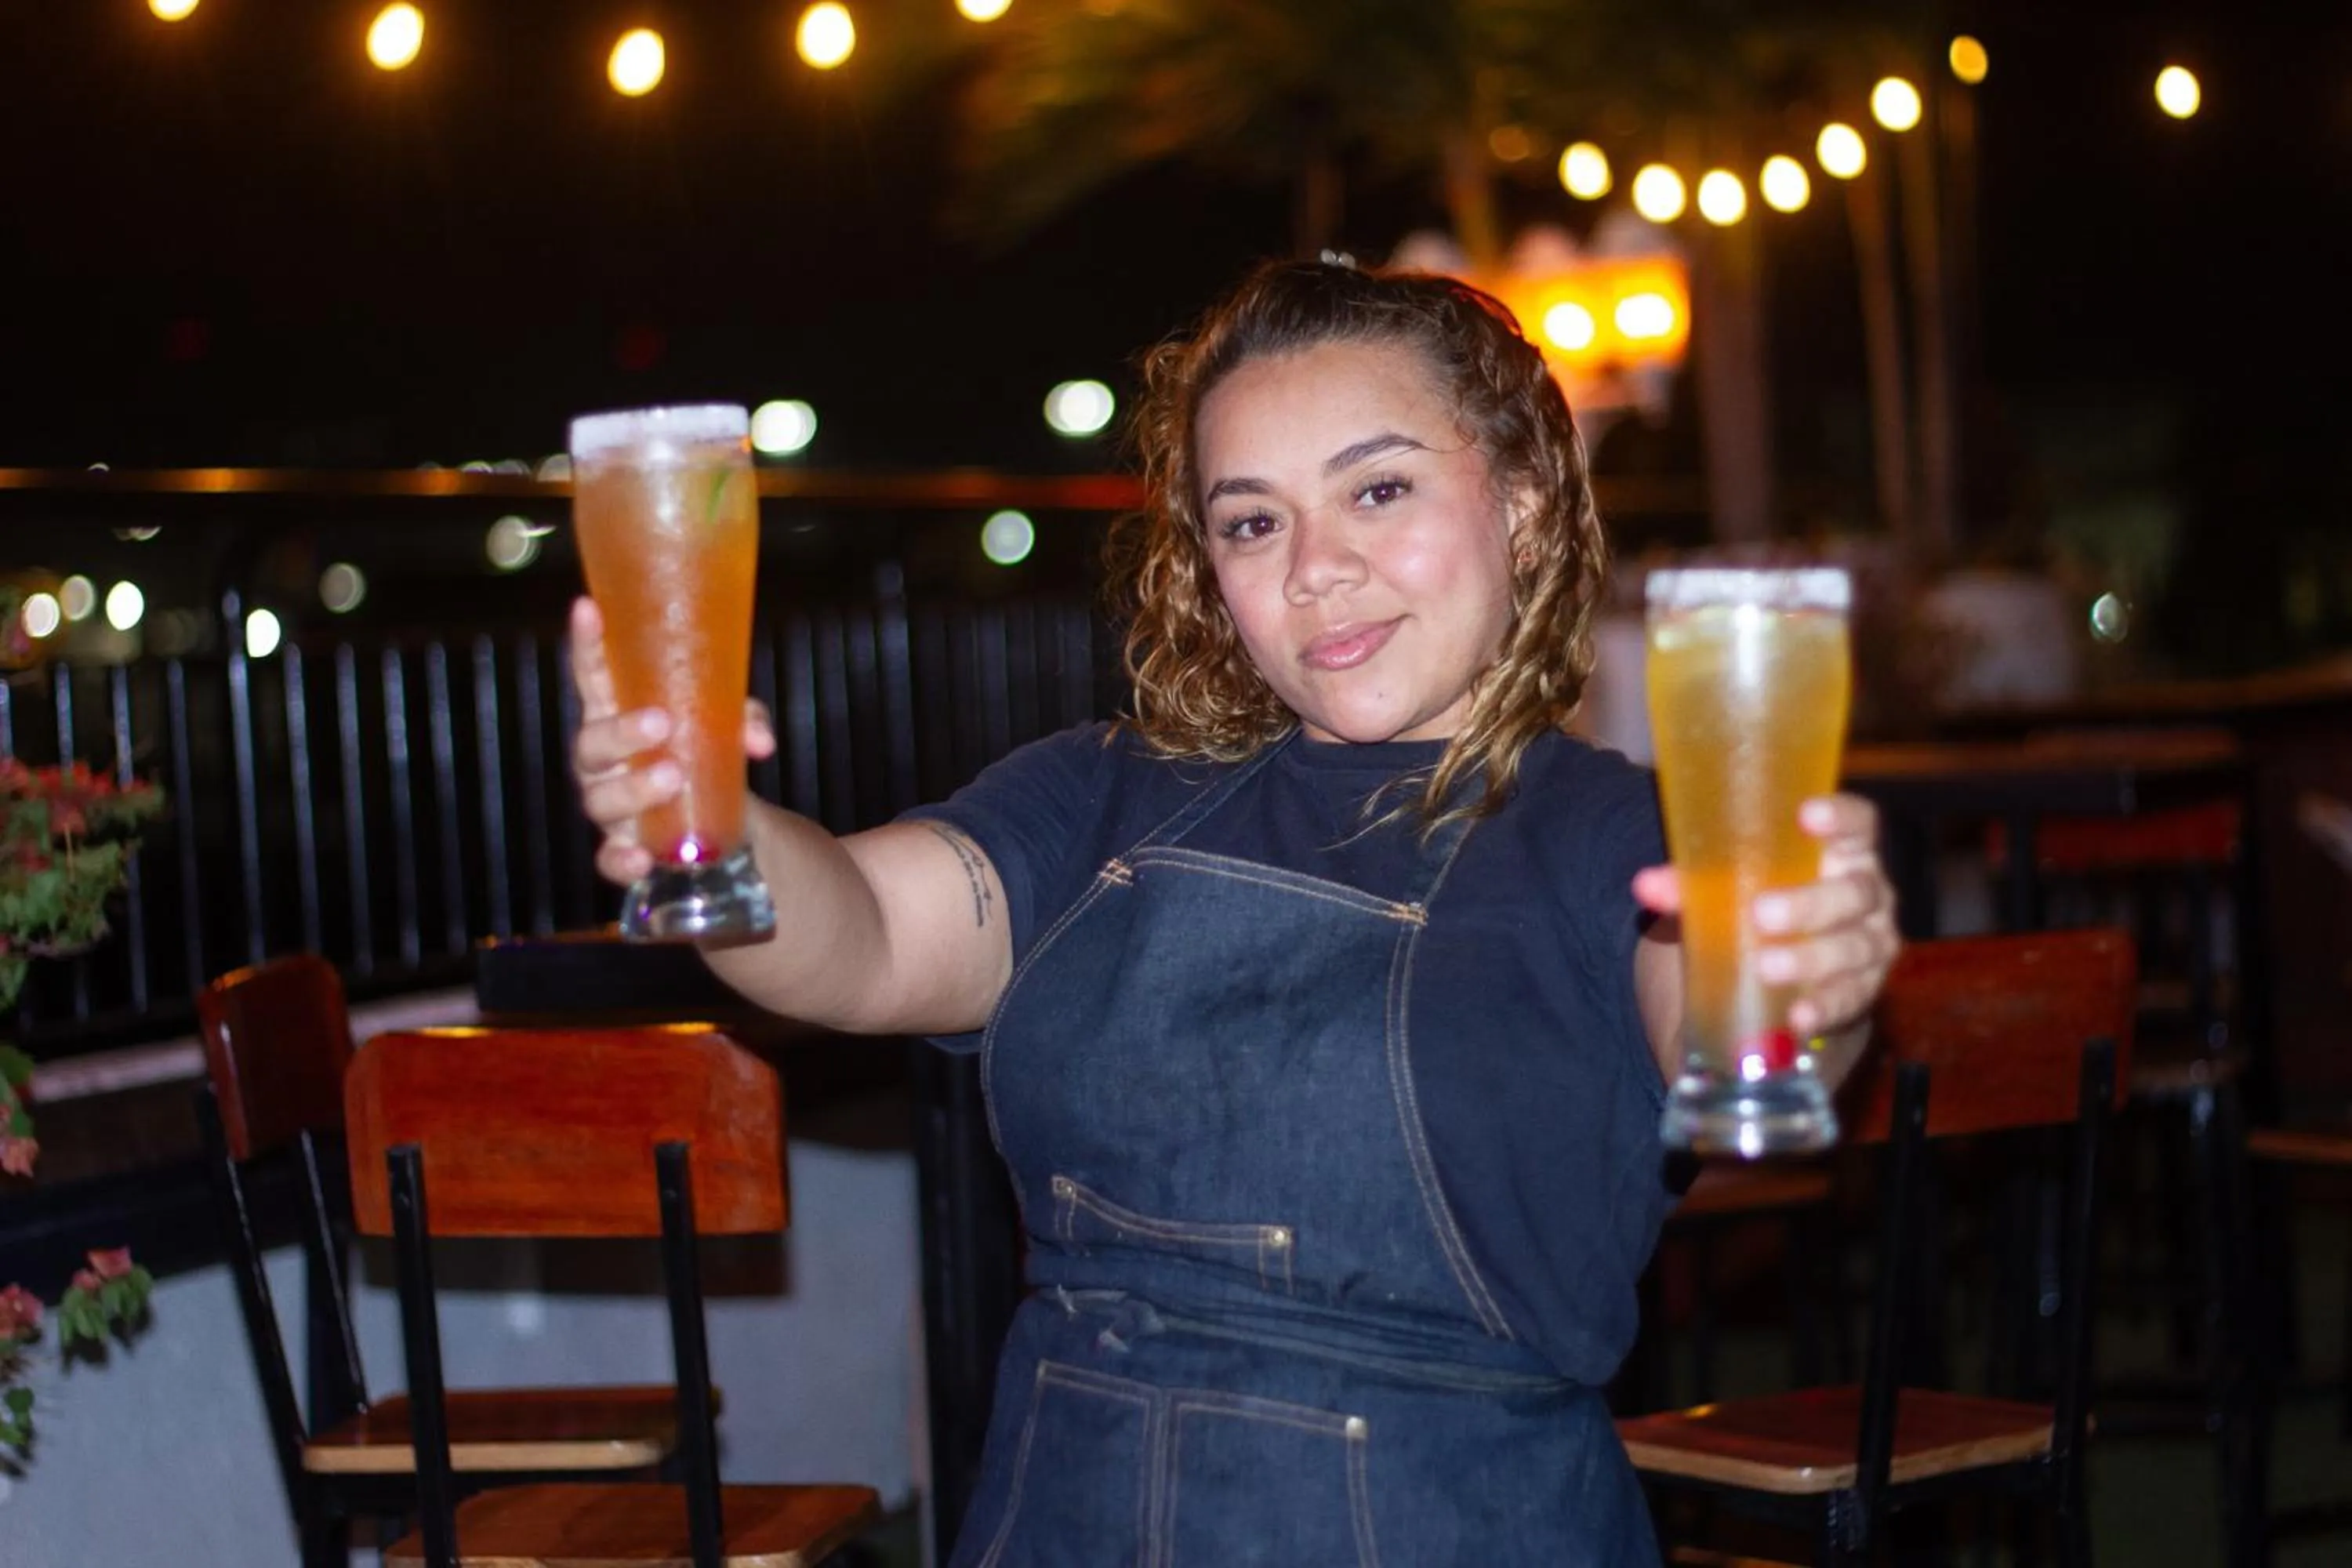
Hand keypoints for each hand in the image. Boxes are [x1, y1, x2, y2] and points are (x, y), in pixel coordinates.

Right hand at [568, 596, 776, 887]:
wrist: (721, 825)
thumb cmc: (708, 756)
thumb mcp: (729, 728)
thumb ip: (744, 720)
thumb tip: (760, 740)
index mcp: (619, 716)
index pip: (594, 677)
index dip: (588, 644)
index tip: (589, 608)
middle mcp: (604, 761)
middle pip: (590, 744)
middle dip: (621, 732)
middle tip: (661, 722)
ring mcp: (610, 807)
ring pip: (601, 799)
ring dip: (634, 788)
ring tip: (673, 776)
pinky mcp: (624, 851)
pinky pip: (610, 860)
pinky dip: (623, 860)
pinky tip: (643, 857)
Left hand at [1631, 794, 1900, 1038]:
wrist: (1789, 977)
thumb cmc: (1764, 907)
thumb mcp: (1731, 889)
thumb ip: (1693, 883)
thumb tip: (1645, 885)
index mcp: (1842, 853)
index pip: (1858, 824)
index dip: (1840, 817)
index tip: (1807, 814)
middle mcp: (1867, 895)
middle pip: (1854, 892)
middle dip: (1809, 903)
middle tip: (1761, 914)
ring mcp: (1871, 944)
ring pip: (1853, 947)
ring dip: (1809, 958)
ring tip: (1767, 966)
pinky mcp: (1864, 992)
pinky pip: (1849, 999)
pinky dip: (1823, 1007)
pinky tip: (1798, 1016)